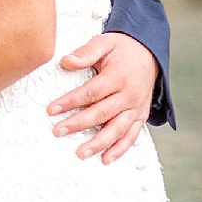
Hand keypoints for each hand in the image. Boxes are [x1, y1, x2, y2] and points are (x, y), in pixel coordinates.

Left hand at [46, 33, 156, 162]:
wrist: (149, 51)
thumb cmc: (122, 48)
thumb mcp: (104, 42)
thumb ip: (85, 53)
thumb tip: (66, 62)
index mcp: (117, 76)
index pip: (90, 92)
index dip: (70, 101)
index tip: (52, 109)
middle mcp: (128, 95)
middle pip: (101, 113)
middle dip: (78, 124)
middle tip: (59, 131)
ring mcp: (136, 108)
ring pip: (116, 129)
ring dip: (99, 143)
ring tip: (81, 153)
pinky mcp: (140, 116)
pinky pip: (131, 136)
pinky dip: (120, 149)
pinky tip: (106, 159)